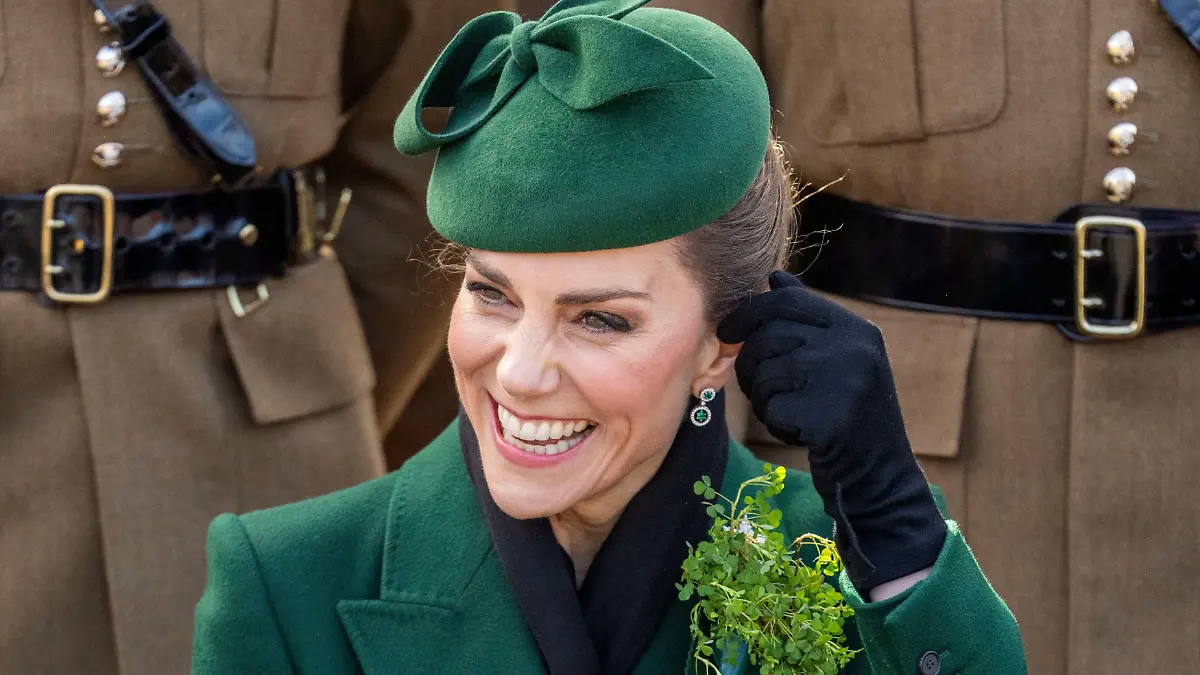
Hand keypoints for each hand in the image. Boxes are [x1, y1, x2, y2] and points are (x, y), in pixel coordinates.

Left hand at [718, 271, 945, 590]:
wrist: (878, 475)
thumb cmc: (848, 413)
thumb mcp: (838, 357)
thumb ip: (808, 319)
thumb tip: (774, 278)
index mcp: (856, 328)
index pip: (786, 302)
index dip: (747, 314)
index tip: (727, 332)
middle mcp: (855, 347)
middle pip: (769, 337)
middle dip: (750, 362)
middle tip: (755, 385)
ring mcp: (845, 380)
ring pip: (766, 373)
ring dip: (763, 397)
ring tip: (789, 412)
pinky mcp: (831, 416)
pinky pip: (772, 408)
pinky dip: (776, 423)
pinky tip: (801, 432)